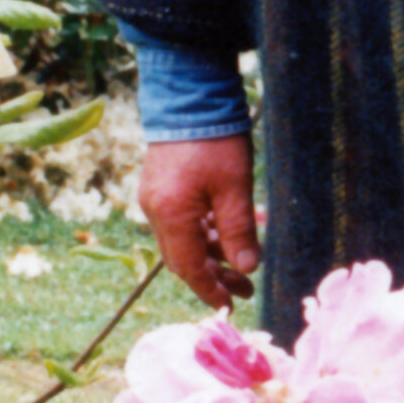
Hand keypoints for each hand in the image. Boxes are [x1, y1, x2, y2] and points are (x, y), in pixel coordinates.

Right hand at [139, 134, 260, 308]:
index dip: (209, 290)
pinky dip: (206, 231)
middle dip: (214, 275)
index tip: (230, 306)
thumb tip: (247, 267)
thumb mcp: (235, 189)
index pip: (188, 268)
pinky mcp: (162, 185)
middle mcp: (156, 211)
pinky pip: (182, 220)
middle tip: (246, 287)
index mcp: (171, 216)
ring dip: (213, 252)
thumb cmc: (215, 140)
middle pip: (183, 258)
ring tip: (245, 260)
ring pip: (184, 239)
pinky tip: (228, 230)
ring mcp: (157, 197)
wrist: (189, 95)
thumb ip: (239, 232)